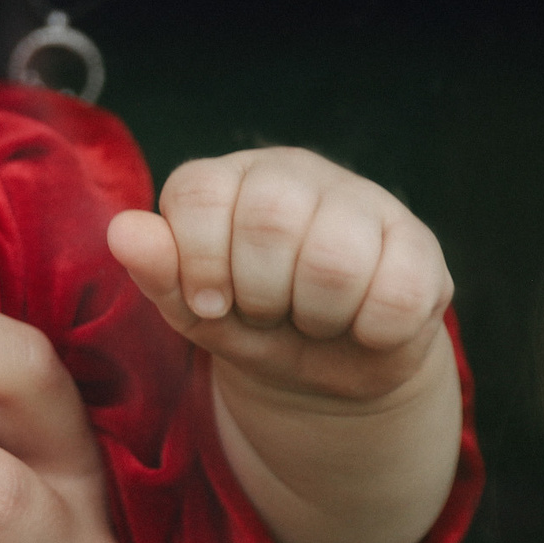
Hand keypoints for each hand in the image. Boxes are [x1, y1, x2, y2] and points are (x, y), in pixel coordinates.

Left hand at [105, 147, 453, 403]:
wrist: (327, 370)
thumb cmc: (248, 324)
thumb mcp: (192, 310)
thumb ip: (157, 271)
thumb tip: (123, 232)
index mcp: (228, 178)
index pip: (199, 192)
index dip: (200, 262)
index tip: (209, 303)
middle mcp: (293, 172)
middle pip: (270, 218)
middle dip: (261, 291)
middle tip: (266, 312)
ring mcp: (362, 200)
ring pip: (336, 257)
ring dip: (315, 314)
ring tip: (312, 319)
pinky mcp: (419, 243)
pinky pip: (397, 292)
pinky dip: (370, 330)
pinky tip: (361, 327)